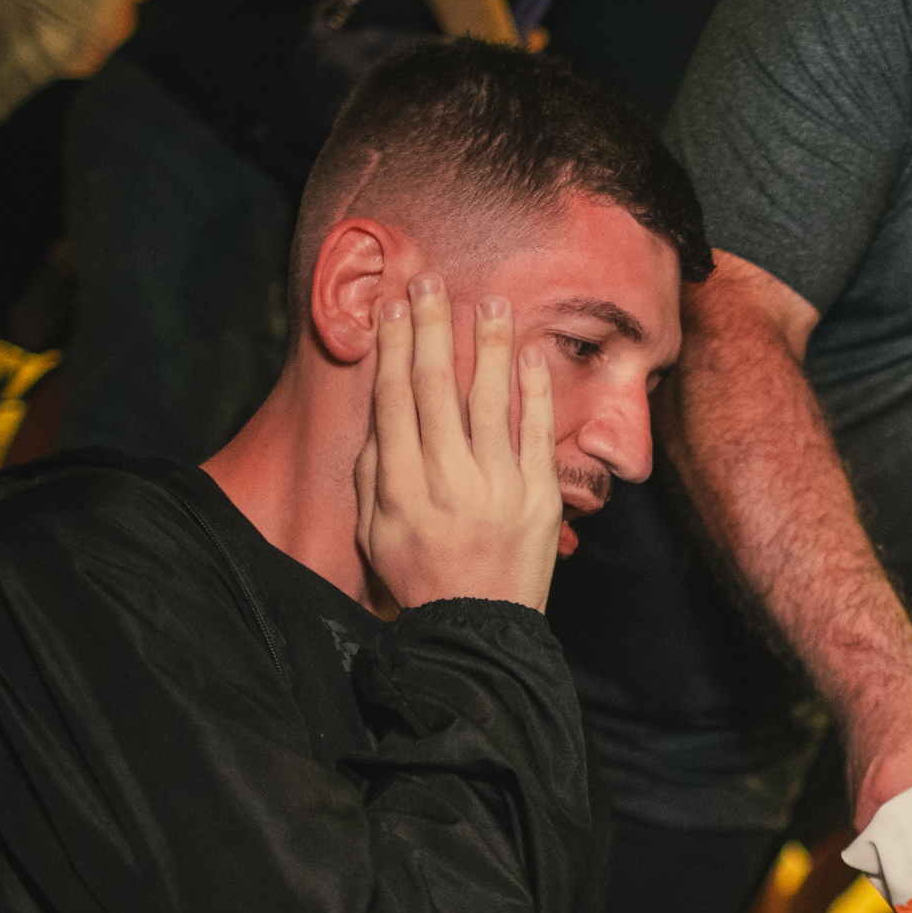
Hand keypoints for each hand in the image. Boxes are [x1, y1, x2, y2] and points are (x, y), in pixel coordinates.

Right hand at [353, 277, 561, 610]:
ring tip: (489, 302)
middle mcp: (446, 480)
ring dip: (487, 345)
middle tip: (431, 283)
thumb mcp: (374, 530)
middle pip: (436, 387)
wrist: (476, 629)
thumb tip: (382, 409)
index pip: (395, 399)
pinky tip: (528, 355)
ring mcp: (496, 487)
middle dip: (432, 328)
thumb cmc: (419, 576)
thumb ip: (375, 469)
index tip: (396, 308)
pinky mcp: (537, 497)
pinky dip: (533, 391)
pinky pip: (536, 433)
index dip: (395, 348)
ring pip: (489, 400)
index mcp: (400, 486)